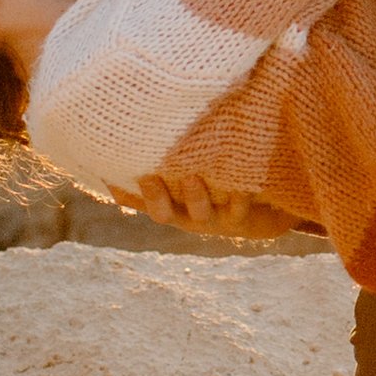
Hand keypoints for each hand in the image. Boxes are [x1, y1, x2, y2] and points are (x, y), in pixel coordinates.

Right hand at [131, 172, 302, 242]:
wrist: (261, 215)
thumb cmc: (214, 193)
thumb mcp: (184, 185)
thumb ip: (157, 174)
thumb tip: (119, 155)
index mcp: (171, 208)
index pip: (139, 203)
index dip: (128, 193)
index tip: (115, 172)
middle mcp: (188, 217)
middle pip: (164, 215)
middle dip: (154, 196)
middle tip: (148, 176)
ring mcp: (213, 219)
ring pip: (200, 213)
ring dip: (194, 196)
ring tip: (191, 176)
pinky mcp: (241, 217)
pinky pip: (239, 208)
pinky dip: (238, 194)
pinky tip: (237, 180)